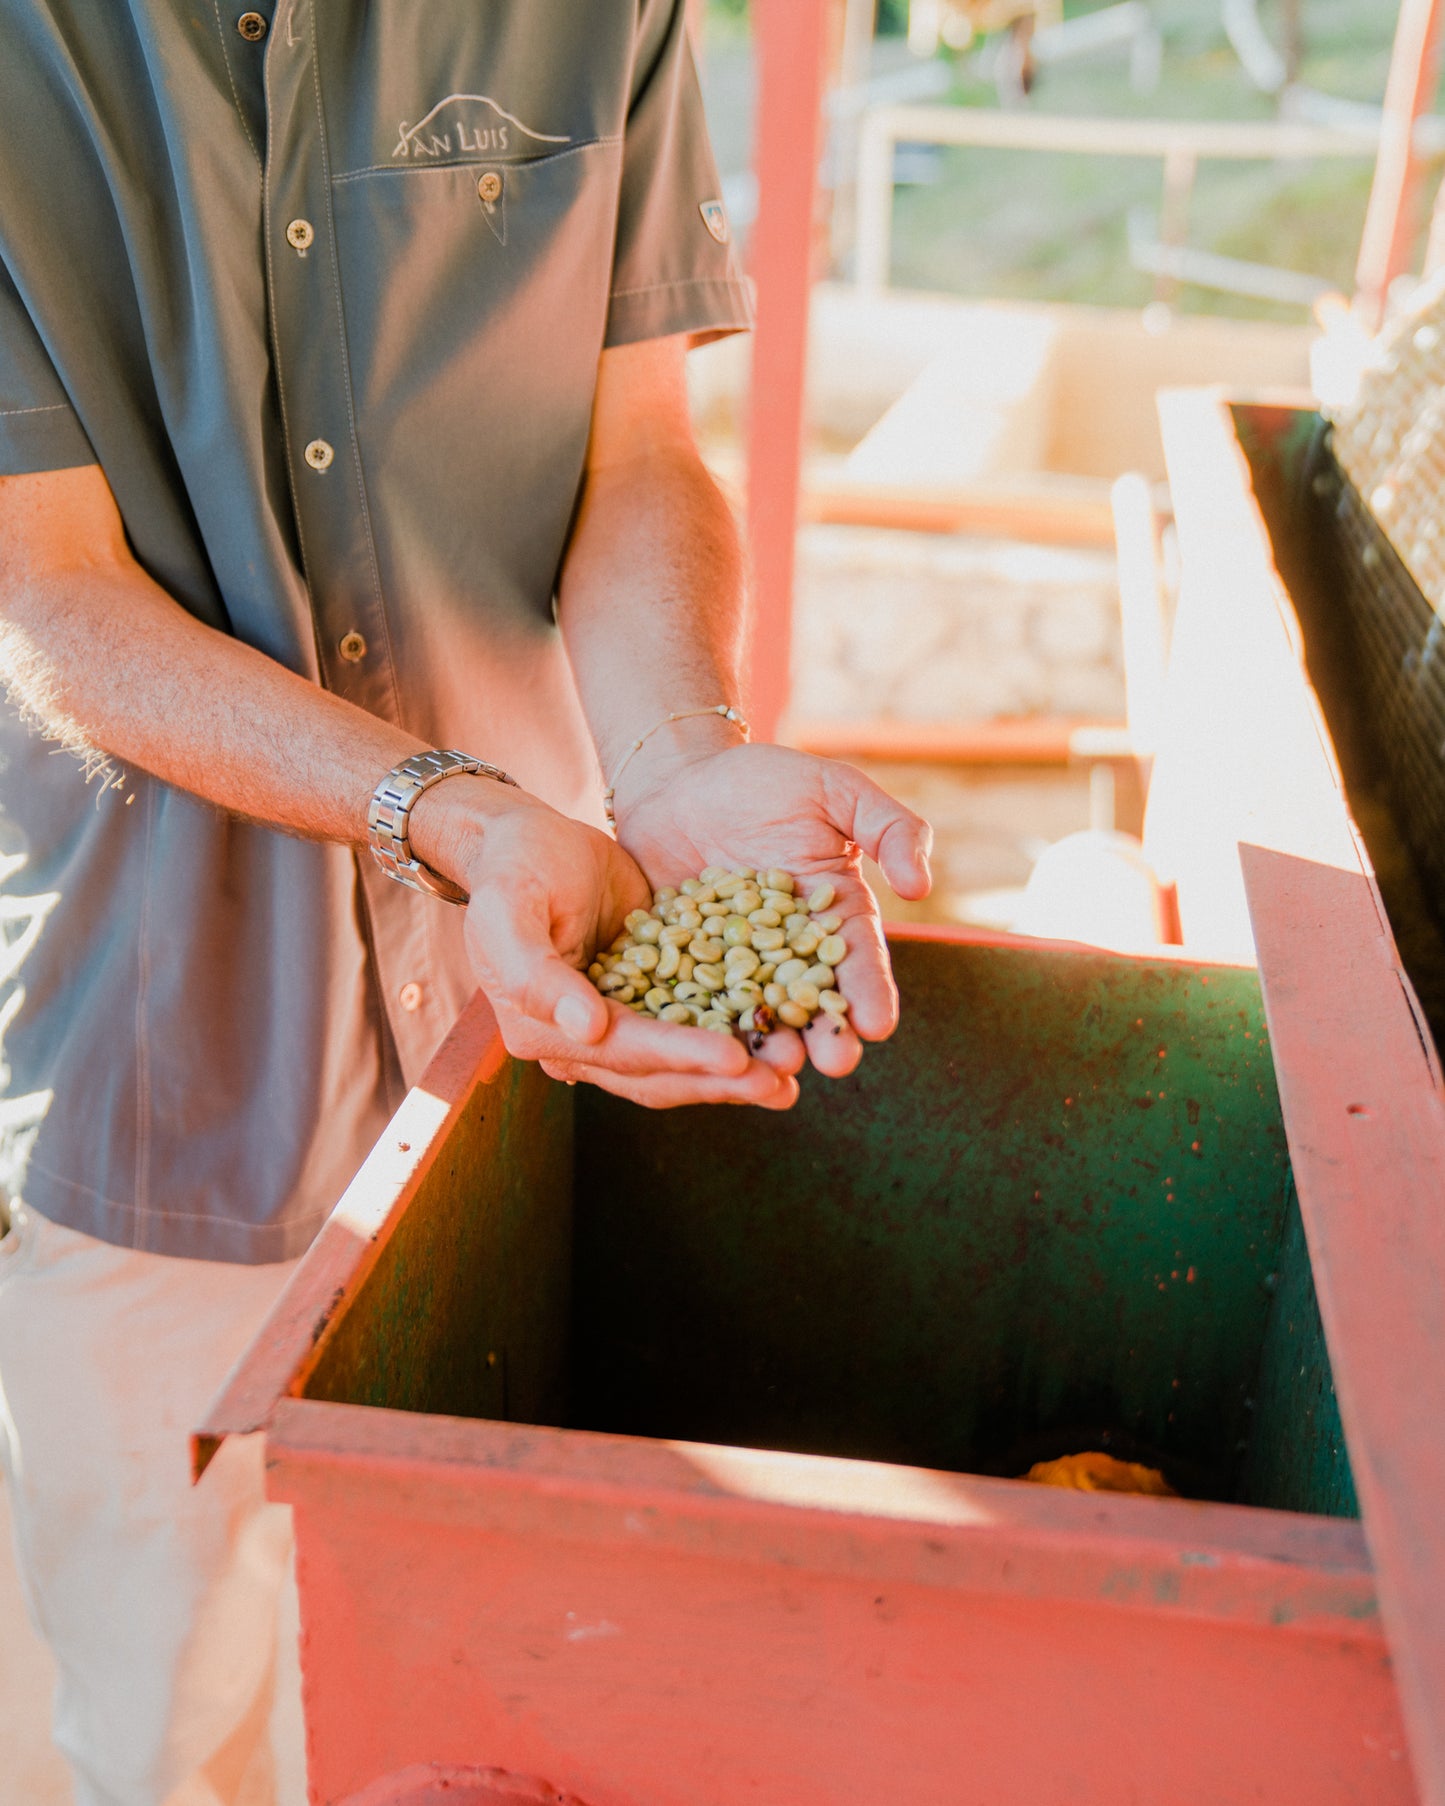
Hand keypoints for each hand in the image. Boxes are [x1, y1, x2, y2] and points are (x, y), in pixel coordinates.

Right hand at [416, 780, 801, 1109]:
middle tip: (781, 1084)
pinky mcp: (646, 1003)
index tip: (736, 1057)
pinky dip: (734, 1037)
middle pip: (657, 1073)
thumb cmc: (515, 865)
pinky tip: (781, 1040)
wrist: (528, 840)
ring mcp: (614, 1027)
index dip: (680, 1055)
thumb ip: (535, 970)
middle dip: (720, 1081)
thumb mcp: (510, 906)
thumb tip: (586, 1028)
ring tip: (790, 1081)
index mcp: (541, 1028)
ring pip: (679, 1066)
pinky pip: (694, 1028)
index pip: (623, 1050)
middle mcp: (578, 1043)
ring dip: (734, 1077)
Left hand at [612, 743, 932, 1077]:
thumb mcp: (835, 789)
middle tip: (837, 1064)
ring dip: (769, 1040)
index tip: (879, 1025)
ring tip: (777, 1065)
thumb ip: (889, 827)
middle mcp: (788, 949)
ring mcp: (733, 963)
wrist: (677, 777)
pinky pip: (693, 999)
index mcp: (833, 914)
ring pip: (756, 1010)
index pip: (858, 959)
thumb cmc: (762, 779)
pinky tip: (705, 1049)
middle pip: (811, 999)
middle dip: (826, 1033)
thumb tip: (922, 887)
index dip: (870, 992)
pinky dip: (700, 1025)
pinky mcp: (682, 966)